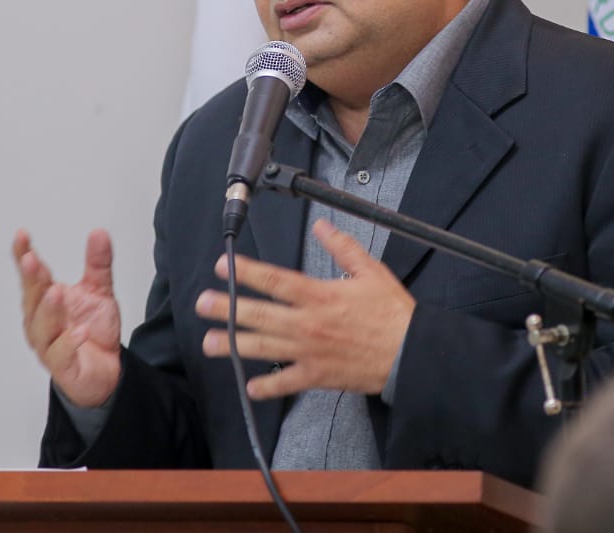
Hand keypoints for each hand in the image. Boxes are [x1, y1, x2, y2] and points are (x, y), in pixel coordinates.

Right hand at [13, 228, 121, 407]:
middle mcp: (40, 322)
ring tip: (55, 292)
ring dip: (48, 310)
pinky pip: (61, 354)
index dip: (23, 255)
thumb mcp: (99, 291)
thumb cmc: (92, 330)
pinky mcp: (63, 366)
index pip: (31, 275)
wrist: (106, 370)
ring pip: (42, 327)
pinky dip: (69, 343)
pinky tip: (79, 332)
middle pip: (32, 298)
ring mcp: (48, 345)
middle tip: (31, 261)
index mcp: (44, 300)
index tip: (21, 235)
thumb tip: (99, 232)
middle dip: (31, 279)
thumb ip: (98, 263)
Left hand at [196, 219, 415, 398]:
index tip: (224, 266)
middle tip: (202, 304)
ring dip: (234, 345)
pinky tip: (249, 386)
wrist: (410, 353)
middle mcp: (308, 324)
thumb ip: (343, 248)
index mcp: (319, 296)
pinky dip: (268, 387)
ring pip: (265, 348)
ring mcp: (310, 353)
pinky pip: (287, 383)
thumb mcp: (371, 271)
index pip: (275, 281)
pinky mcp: (318, 376)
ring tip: (209, 343)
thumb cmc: (393, 312)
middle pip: (260, 314)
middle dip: (228, 308)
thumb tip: (322, 226)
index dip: (247, 273)